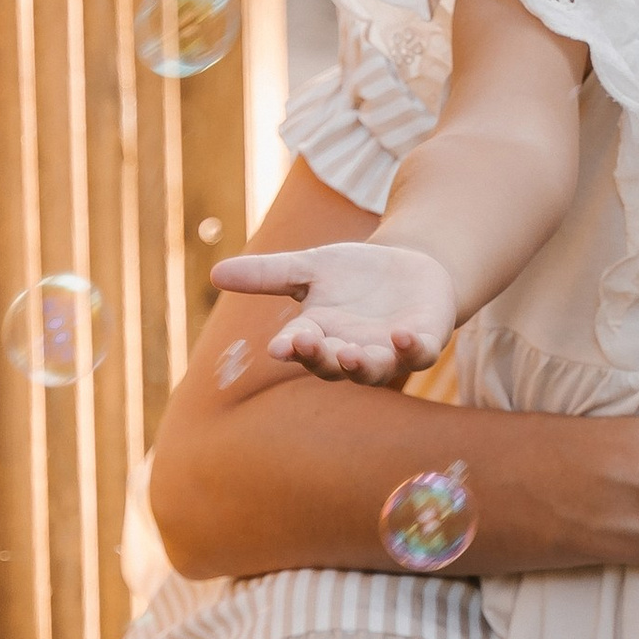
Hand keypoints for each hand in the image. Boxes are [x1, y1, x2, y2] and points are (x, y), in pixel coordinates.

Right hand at [209, 238, 460, 386]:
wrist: (413, 268)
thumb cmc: (356, 274)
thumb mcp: (311, 267)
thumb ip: (268, 274)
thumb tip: (214, 273)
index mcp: (320, 336)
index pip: (299, 346)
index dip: (290, 347)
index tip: (279, 345)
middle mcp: (351, 351)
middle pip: (331, 365)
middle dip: (320, 357)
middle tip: (307, 343)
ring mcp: (388, 352)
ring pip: (373, 370)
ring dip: (361, 365)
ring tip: (352, 354)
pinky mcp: (424, 344)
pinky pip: (419, 354)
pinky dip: (412, 349)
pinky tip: (404, 335)